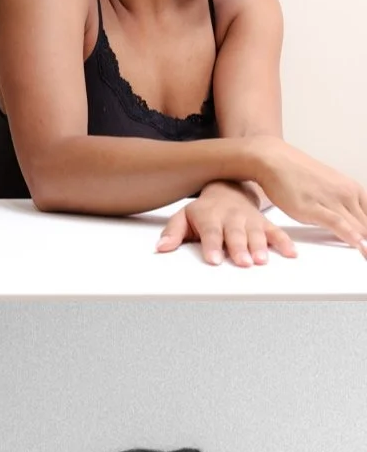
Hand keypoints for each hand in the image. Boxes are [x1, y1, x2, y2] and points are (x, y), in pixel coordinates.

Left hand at [156, 181, 296, 266]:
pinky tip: (291, 253)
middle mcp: (231, 217)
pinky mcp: (264, 223)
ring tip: (262, 260)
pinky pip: (276, 232)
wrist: (228, 188)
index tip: (214, 260)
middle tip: (242, 263)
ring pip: (256, 234)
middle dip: (239, 248)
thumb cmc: (204, 210)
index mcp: (209, 216)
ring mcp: (249, 220)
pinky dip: (284, 242)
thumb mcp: (183, 217)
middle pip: (235, 234)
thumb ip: (173, 232)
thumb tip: (160, 248)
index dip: (212, 246)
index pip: (210, 232)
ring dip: (260, 247)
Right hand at [248, 135, 366, 255]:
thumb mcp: (328, 190)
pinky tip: (359, 246)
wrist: (275, 161)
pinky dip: (350, 235)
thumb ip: (341, 207)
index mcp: (354, 190)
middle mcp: (348, 194)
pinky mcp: (313, 207)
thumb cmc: (298, 176)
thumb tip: (350, 223)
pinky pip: (337, 223)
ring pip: (359, 226)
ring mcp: (331, 200)